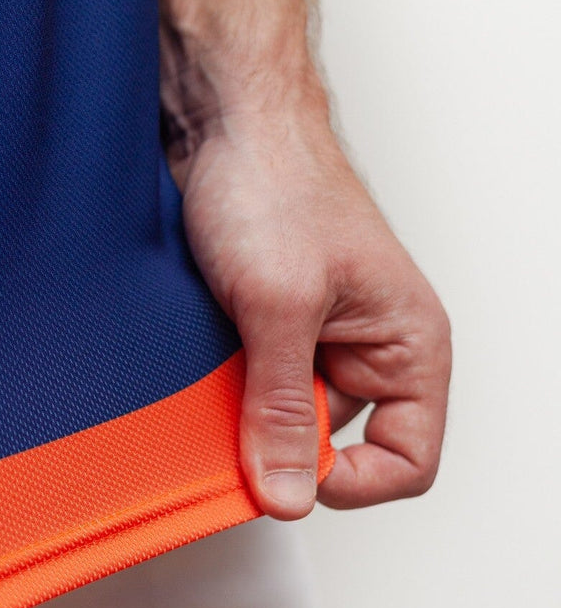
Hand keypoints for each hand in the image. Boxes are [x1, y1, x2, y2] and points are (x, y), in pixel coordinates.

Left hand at [175, 99, 450, 517]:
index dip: (350, 481)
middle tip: (231, 413)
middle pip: (336, 444)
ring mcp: (317, 330)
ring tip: (213, 364)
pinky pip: (251, 377)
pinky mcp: (270, 316)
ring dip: (242, 406)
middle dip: (280, 440)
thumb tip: (288, 495)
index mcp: (409, 343)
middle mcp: (370, 343)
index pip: (407, 460)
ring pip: (284, 411)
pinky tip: (198, 353)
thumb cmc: (273, 180)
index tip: (286, 469)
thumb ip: (284, 407)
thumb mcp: (278, 307)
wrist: (222, 112)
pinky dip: (221, 378)